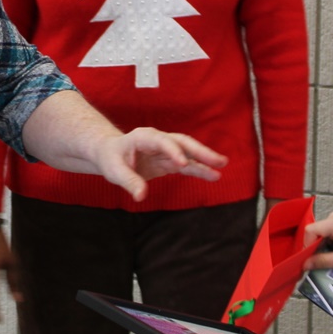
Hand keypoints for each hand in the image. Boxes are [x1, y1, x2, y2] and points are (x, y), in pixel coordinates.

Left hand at [95, 128, 226, 201]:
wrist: (110, 154)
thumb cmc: (110, 159)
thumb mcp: (113, 171)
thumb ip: (128, 181)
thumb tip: (141, 196)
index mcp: (143, 137)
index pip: (162, 141)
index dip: (173, 151)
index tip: (182, 163)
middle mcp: (158, 141)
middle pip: (182, 143)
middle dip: (200, 151)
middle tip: (218, 160)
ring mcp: (166, 151)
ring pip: (189, 153)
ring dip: (205, 159)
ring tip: (222, 166)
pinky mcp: (169, 162)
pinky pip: (187, 165)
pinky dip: (199, 169)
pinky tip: (213, 175)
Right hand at [304, 211, 332, 269]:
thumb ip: (322, 261)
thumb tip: (304, 264)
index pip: (311, 230)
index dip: (306, 245)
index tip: (308, 259)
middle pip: (314, 231)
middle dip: (312, 246)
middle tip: (315, 261)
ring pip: (318, 232)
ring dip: (318, 246)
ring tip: (325, 258)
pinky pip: (324, 233)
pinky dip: (324, 243)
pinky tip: (330, 252)